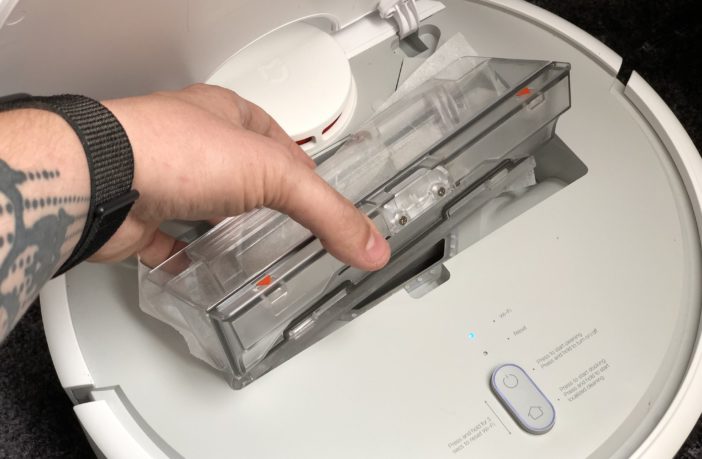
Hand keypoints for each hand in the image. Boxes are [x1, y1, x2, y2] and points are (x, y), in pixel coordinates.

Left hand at [96, 84, 389, 269]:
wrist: (100, 178)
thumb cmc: (174, 149)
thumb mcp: (276, 176)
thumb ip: (329, 212)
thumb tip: (370, 242)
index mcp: (228, 118)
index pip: (279, 140)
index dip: (303, 167)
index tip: (320, 193)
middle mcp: (195, 145)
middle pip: (242, 174)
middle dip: (266, 201)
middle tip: (291, 225)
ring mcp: (166, 178)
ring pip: (206, 205)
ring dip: (227, 228)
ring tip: (255, 252)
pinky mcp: (144, 215)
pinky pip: (170, 240)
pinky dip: (188, 257)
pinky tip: (202, 269)